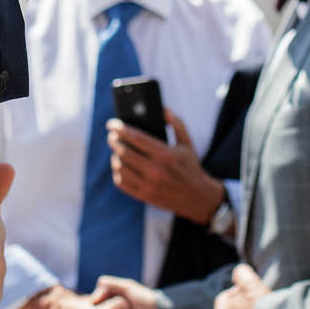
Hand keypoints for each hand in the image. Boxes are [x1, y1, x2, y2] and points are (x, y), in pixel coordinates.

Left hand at [108, 110, 224, 223]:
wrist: (198, 197)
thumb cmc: (191, 167)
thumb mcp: (188, 144)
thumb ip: (177, 124)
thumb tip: (162, 110)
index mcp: (166, 155)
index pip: (136, 138)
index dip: (120, 128)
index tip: (111, 124)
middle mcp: (156, 170)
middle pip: (124, 151)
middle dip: (113, 141)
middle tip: (112, 136)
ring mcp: (148, 185)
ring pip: (120, 167)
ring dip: (115, 156)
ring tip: (116, 150)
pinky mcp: (144, 196)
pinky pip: (121, 182)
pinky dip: (117, 172)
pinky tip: (120, 167)